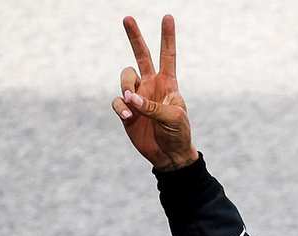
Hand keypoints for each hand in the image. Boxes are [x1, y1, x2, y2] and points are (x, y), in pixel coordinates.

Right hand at [111, 15, 198, 171]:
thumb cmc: (178, 135)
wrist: (169, 155)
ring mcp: (138, 96)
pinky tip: (129, 116)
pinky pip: (118, 101)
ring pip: (125, 78)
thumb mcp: (174, 118)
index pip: (168, 55)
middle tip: (128, 18)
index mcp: (168, 83)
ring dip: (126, 87)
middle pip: (141, 55)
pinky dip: (121, 106)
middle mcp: (151, 85)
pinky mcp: (127, 110)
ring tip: (132, 104)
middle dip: (135, 37)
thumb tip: (131, 97)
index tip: (168, 17)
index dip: (168, 37)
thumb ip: (153, 106)